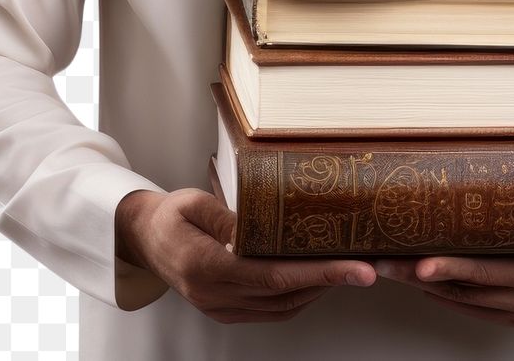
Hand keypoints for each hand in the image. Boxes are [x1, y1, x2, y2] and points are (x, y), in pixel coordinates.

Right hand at [115, 188, 375, 322]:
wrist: (143, 238)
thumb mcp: (193, 204)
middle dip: (332, 280)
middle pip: (286, 294)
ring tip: (350, 267)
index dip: (320, 272)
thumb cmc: (169, 215)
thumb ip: (227, 219)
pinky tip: (317, 276)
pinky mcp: (227, 309)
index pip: (274, 275)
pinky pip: (272, 309)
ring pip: (283, 306)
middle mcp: (216, 296)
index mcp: (207, 268)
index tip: (356, 268)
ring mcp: (222, 307)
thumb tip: (257, 229)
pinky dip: (299, 294)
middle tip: (369, 266)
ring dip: (319, 289)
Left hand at [373, 251, 513, 327]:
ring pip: (463, 299)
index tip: (421, 263)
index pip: (486, 268)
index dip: (451, 266)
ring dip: (424, 282)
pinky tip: (420, 277)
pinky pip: (472, 308)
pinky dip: (445, 293)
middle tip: (385, 261)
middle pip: (465, 287)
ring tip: (390, 263)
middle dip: (419, 274)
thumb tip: (472, 160)